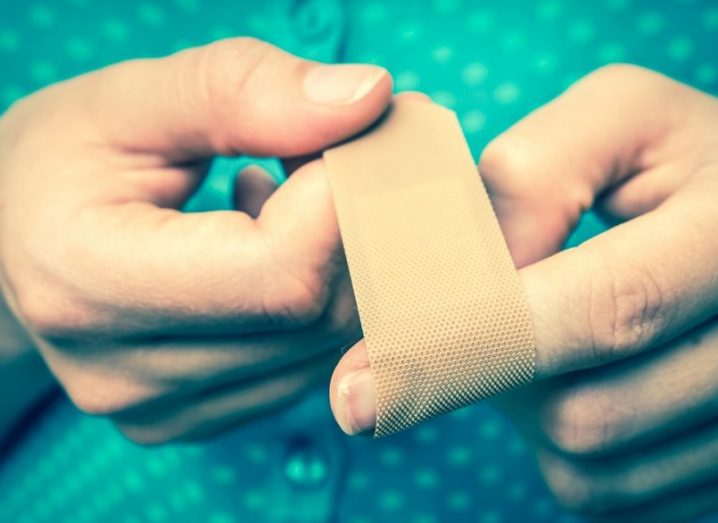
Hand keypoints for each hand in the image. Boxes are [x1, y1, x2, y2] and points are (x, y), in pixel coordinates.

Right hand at [0, 37, 391, 443]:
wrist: (13, 244)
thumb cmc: (64, 163)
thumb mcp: (130, 101)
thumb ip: (243, 93)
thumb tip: (367, 98)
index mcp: (89, 283)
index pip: (279, 270)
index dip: (341, 200)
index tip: (346, 140)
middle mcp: (122, 374)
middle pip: (313, 316)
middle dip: (352, 228)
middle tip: (327, 160)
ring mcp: (161, 409)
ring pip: (323, 346)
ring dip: (337, 263)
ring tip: (287, 200)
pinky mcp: (193, 418)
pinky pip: (304, 365)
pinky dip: (315, 301)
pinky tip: (273, 252)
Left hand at [329, 65, 717, 521]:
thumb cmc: (669, 159)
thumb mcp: (616, 122)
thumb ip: (532, 175)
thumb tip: (460, 273)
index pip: (605, 309)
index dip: (474, 338)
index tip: (363, 375)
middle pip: (585, 413)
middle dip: (490, 372)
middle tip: (466, 317)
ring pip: (585, 462)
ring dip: (522, 405)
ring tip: (533, 334)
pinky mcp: (711, 464)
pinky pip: (602, 488)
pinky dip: (555, 443)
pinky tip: (566, 375)